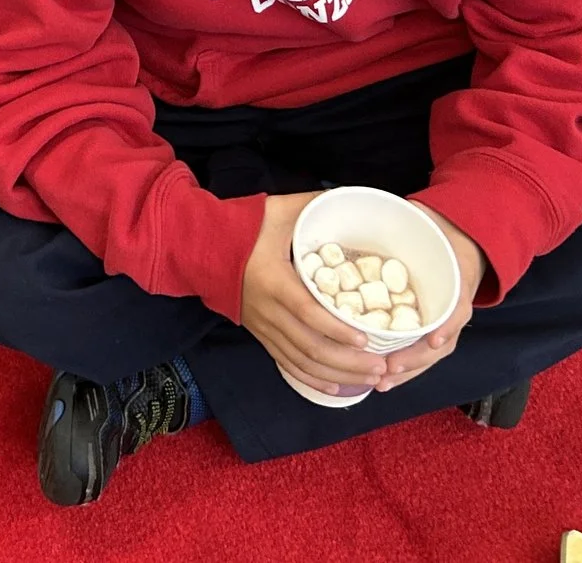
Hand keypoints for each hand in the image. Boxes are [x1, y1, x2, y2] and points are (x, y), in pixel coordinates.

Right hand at [239, 193, 386, 398]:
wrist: (200, 245)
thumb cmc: (242, 226)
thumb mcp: (279, 211)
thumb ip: (314, 204)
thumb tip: (352, 197)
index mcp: (273, 280)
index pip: (307, 312)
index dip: (336, 329)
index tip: (365, 338)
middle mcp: (267, 310)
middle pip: (310, 346)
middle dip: (348, 361)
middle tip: (381, 366)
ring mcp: (262, 326)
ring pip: (301, 360)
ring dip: (337, 373)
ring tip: (369, 378)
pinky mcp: (259, 333)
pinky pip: (287, 363)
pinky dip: (312, 378)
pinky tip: (336, 385)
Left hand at [374, 207, 487, 390]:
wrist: (456, 240)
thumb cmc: (442, 232)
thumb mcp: (437, 225)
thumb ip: (423, 219)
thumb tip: (409, 207)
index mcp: (455, 289)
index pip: (454, 313)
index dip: (444, 326)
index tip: (432, 340)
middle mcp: (448, 311)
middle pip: (436, 345)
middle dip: (414, 360)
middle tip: (389, 370)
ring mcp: (437, 321)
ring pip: (426, 354)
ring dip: (405, 370)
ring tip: (381, 381)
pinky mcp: (420, 326)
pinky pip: (415, 351)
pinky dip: (401, 365)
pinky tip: (380, 375)